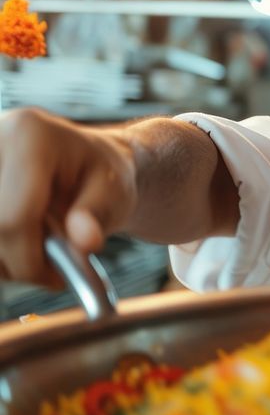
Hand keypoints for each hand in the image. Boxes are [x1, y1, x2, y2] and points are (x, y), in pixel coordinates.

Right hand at [0, 108, 135, 285]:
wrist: (86, 159)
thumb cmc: (101, 173)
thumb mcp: (113, 191)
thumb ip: (95, 215)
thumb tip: (85, 243)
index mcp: (30, 135)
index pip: (13, 218)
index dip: (28, 260)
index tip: (54, 279)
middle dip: (15, 260)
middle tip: (48, 269)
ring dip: (4, 257)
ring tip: (38, 249)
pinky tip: (18, 242)